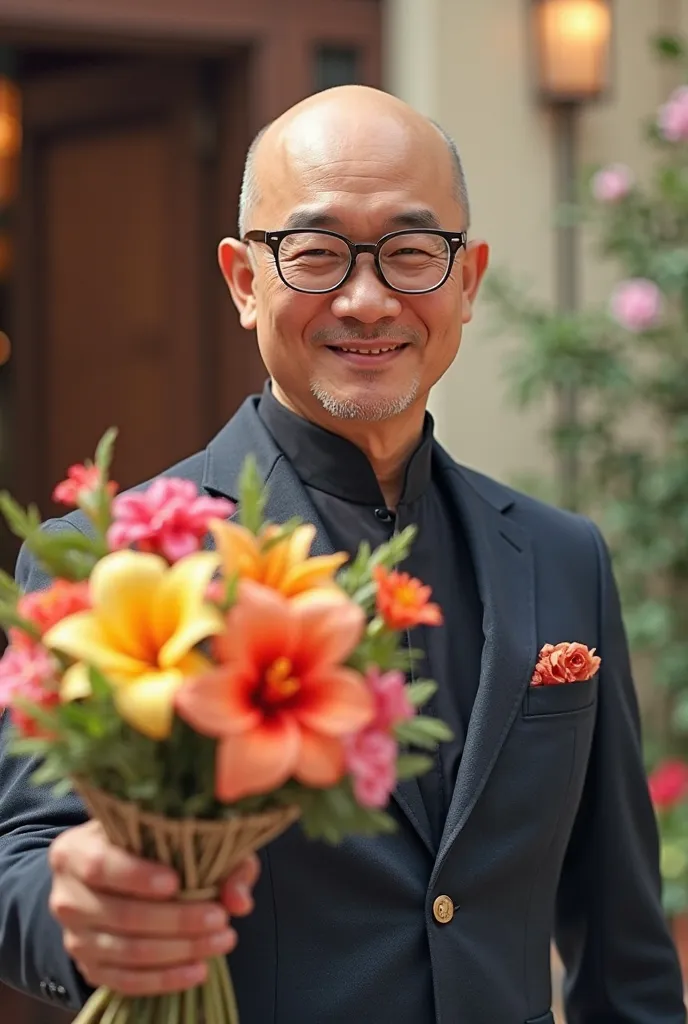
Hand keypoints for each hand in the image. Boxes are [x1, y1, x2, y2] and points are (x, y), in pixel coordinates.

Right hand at [48, 820, 259, 995]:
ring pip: (127, 952)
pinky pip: (125, 981)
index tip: (176, 883)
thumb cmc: (150, 845)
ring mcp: (73, 937)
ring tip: (221, 940)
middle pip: (120, 915)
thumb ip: (216, 859)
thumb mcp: (180, 835)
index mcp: (75, 851)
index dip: (137, 877)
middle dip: (176, 920)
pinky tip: (199, 969)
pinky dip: (165, 979)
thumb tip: (238, 900)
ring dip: (179, 951)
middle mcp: (66, 895)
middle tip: (220, 918)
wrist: (113, 874)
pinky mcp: (89, 967)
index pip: (100, 865)